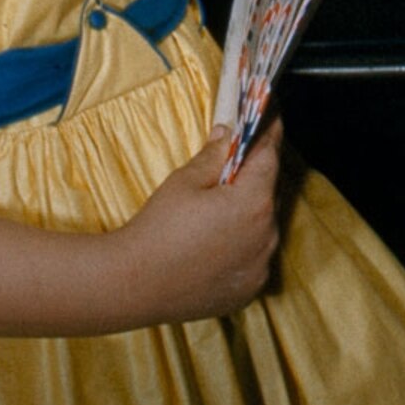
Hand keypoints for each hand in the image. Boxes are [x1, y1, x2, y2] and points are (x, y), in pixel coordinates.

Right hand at [111, 123, 282, 322]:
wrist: (133, 286)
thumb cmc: (158, 228)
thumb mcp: (185, 181)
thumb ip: (215, 154)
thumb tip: (229, 133)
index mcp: (254, 201)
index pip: (271, 154)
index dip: (269, 131)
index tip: (270, 114)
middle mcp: (266, 234)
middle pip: (269, 190)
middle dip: (256, 172)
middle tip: (240, 158)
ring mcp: (260, 266)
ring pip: (264, 224)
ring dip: (252, 209)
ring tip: (225, 202)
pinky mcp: (250, 289)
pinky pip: (256, 255)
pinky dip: (246, 242)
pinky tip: (221, 238)